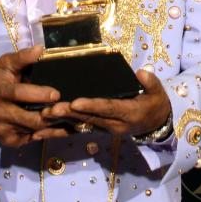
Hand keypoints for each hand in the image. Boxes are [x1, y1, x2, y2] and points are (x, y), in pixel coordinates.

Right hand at [0, 45, 64, 146]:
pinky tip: (60, 126)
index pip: (18, 94)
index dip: (37, 95)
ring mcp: (3, 130)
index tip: (56, 94)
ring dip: (52, 124)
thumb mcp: (5, 66)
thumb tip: (40, 49)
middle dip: (49, 114)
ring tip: (68, 115)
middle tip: (68, 108)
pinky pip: (33, 139)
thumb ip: (22, 57)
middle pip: (29, 118)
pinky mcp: (9, 142)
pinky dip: (48, 133)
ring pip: (34, 130)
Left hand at [38, 70, 172, 138]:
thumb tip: (141, 72)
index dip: (91, 106)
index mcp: (129, 114)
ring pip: (82, 125)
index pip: (108, 108)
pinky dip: (64, 127)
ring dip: (62, 122)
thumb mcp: (158, 92)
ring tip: (42, 118)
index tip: (75, 102)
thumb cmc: (156, 103)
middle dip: (69, 114)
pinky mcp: (100, 129)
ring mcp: (107, 129)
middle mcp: (116, 125)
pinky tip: (46, 127)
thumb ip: (150, 82)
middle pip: (90, 118)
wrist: (156, 124)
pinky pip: (81, 128)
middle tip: (50, 109)